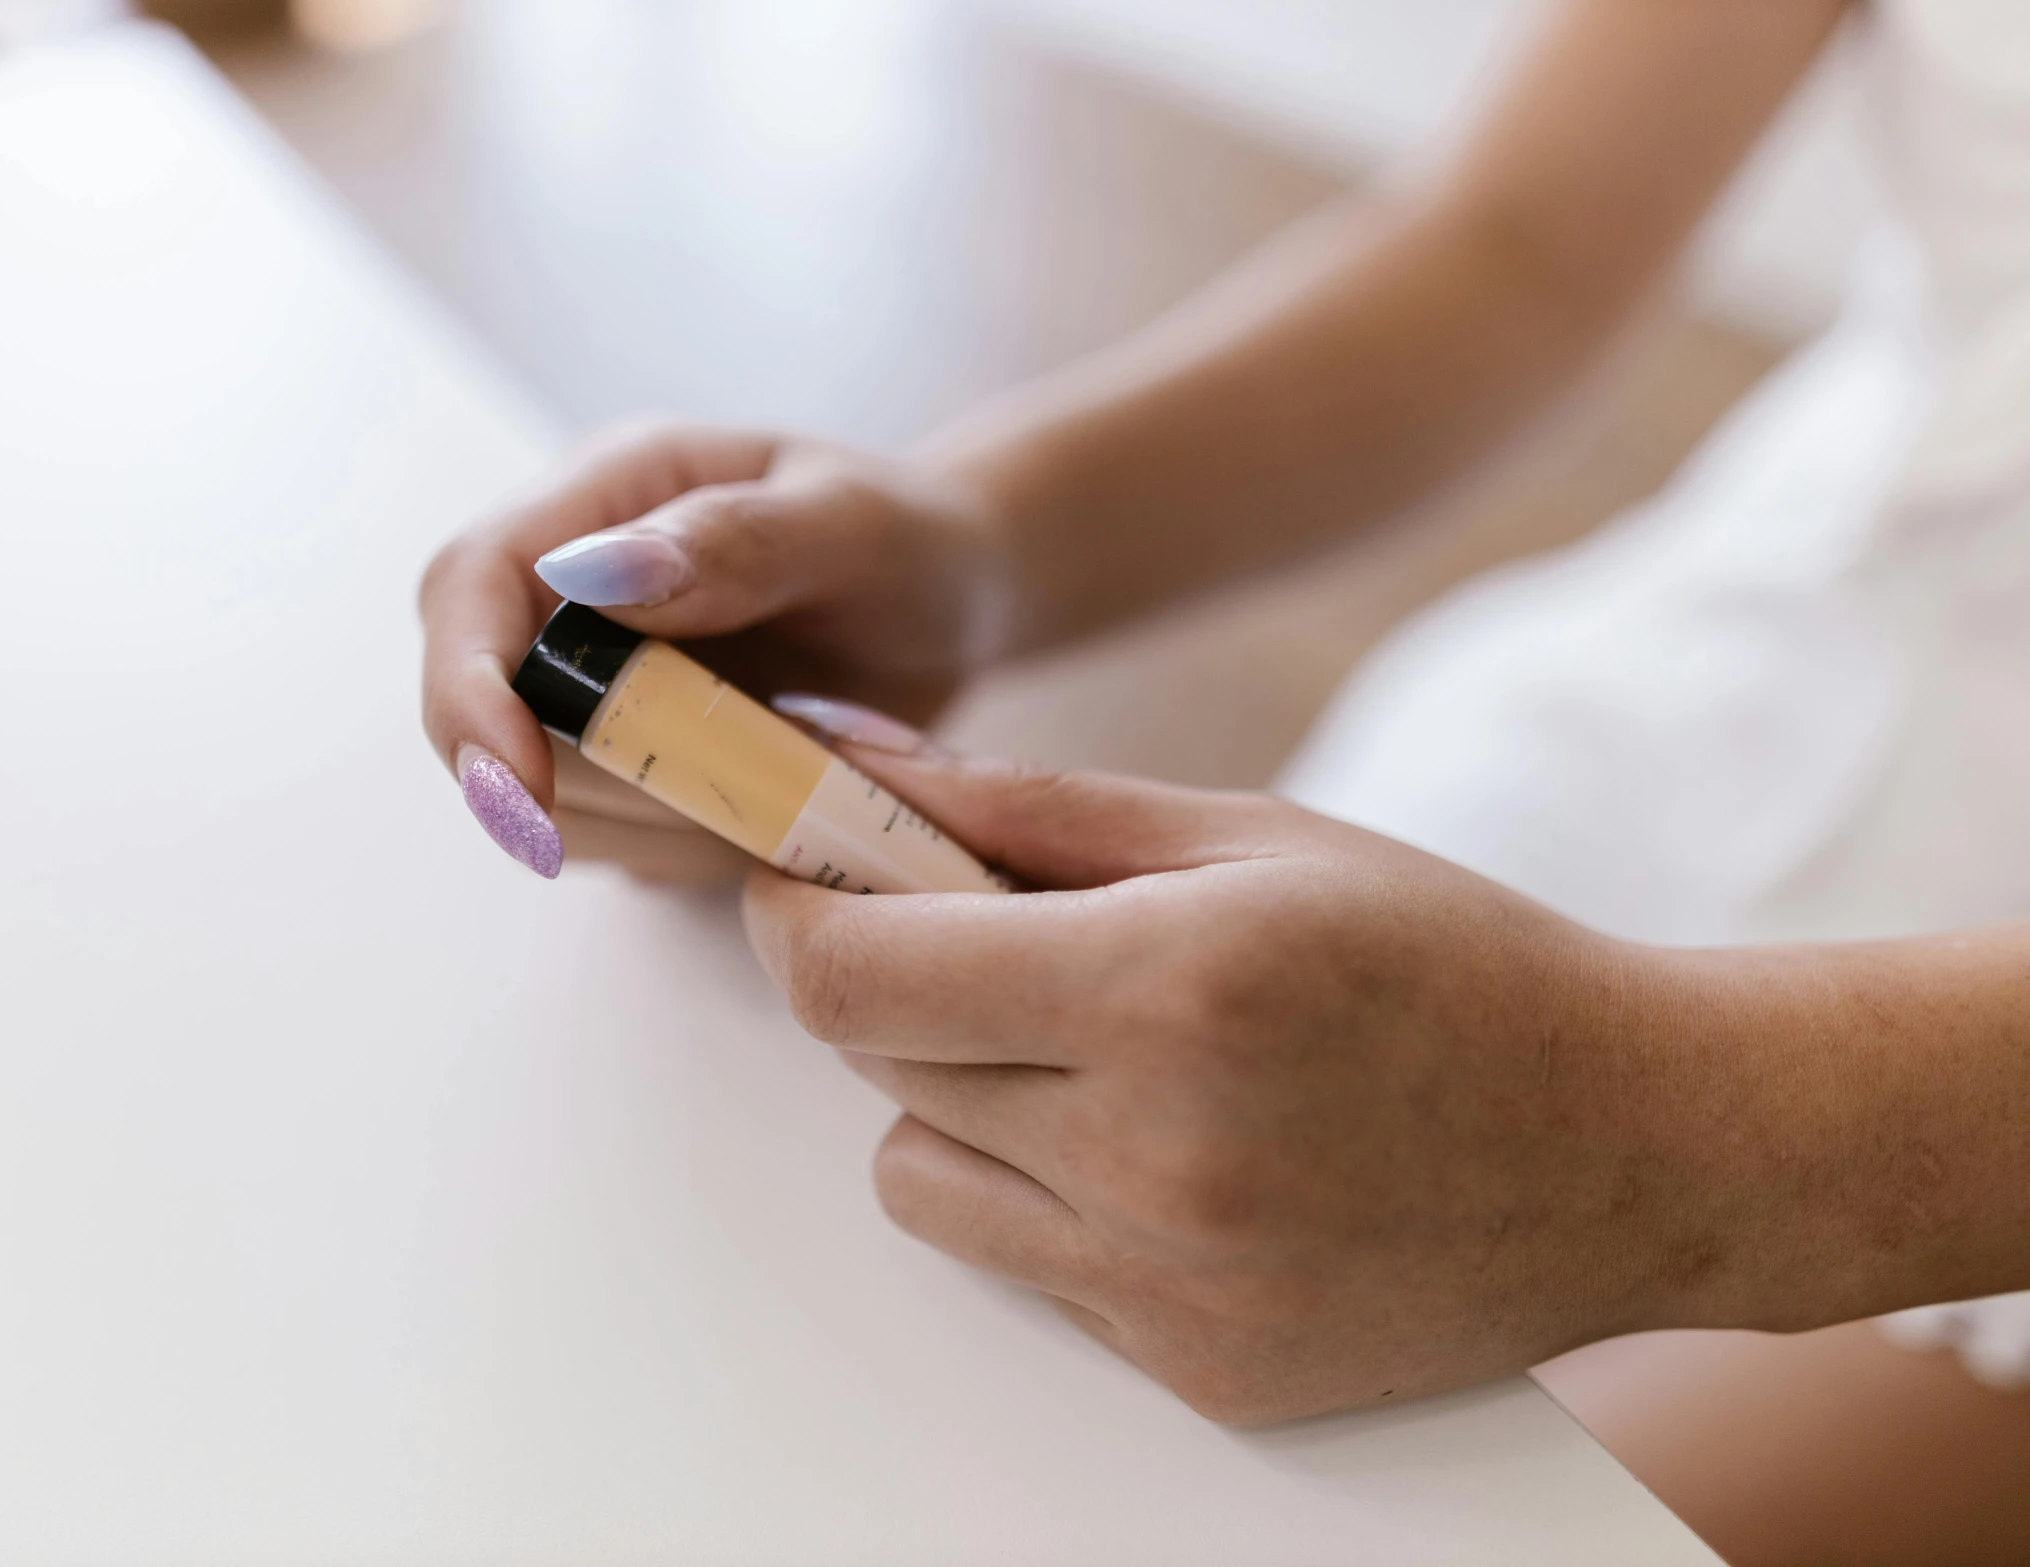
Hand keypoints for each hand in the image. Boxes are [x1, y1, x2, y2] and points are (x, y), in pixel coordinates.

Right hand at [419, 421, 1009, 881]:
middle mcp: (570, 588)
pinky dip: (685, 846)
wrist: (954, 601)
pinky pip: (616, 836)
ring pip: (545, 794)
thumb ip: (737, 541)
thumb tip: (598, 574)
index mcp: (603, 496)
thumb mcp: (852, 523)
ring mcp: (591, 680)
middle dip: (576, 781)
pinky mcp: (626, 759)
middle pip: (479, 708)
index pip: (467, 588)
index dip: (467, 692)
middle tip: (719, 797)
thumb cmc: (911, 540)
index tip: (518, 784)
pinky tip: (772, 808)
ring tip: (780, 782)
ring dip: (651, 822)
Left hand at [739, 727, 1864, 1424]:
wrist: (1640, 1146)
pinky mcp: (1195, 1366)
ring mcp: (1174, 1282)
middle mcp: (1158, 1155)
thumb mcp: (1251, 835)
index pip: (854, 979)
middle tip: (983, 936)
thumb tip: (852, 764)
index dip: (793, 914)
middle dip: (895, 984)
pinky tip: (1167, 1147)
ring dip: (952, 1098)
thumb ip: (1032, 807)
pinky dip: (1045, 1195)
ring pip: (917, 1175)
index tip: (798, 876)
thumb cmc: (1454, 963)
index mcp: (1171, 989)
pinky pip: (1022, 1264)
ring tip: (1089, 1051)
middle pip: (876, 1066)